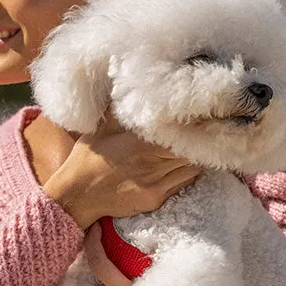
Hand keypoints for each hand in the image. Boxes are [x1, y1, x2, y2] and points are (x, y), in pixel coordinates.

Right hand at [43, 109, 201, 229]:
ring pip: (190, 169)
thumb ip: (121, 108)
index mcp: (141, 145)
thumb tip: (133, 85)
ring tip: (198, 145)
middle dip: (199, 140)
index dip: (195, 125)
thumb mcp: (101, 127)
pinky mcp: (156, 199)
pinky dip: (186, 172)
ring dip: (195, 157)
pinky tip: (182, 163)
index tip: (203, 115)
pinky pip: (181, 184)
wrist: (77, 196)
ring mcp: (156, 185)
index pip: (181, 134)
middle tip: (208, 128)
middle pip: (191, 151)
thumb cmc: (87, 159)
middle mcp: (152, 166)